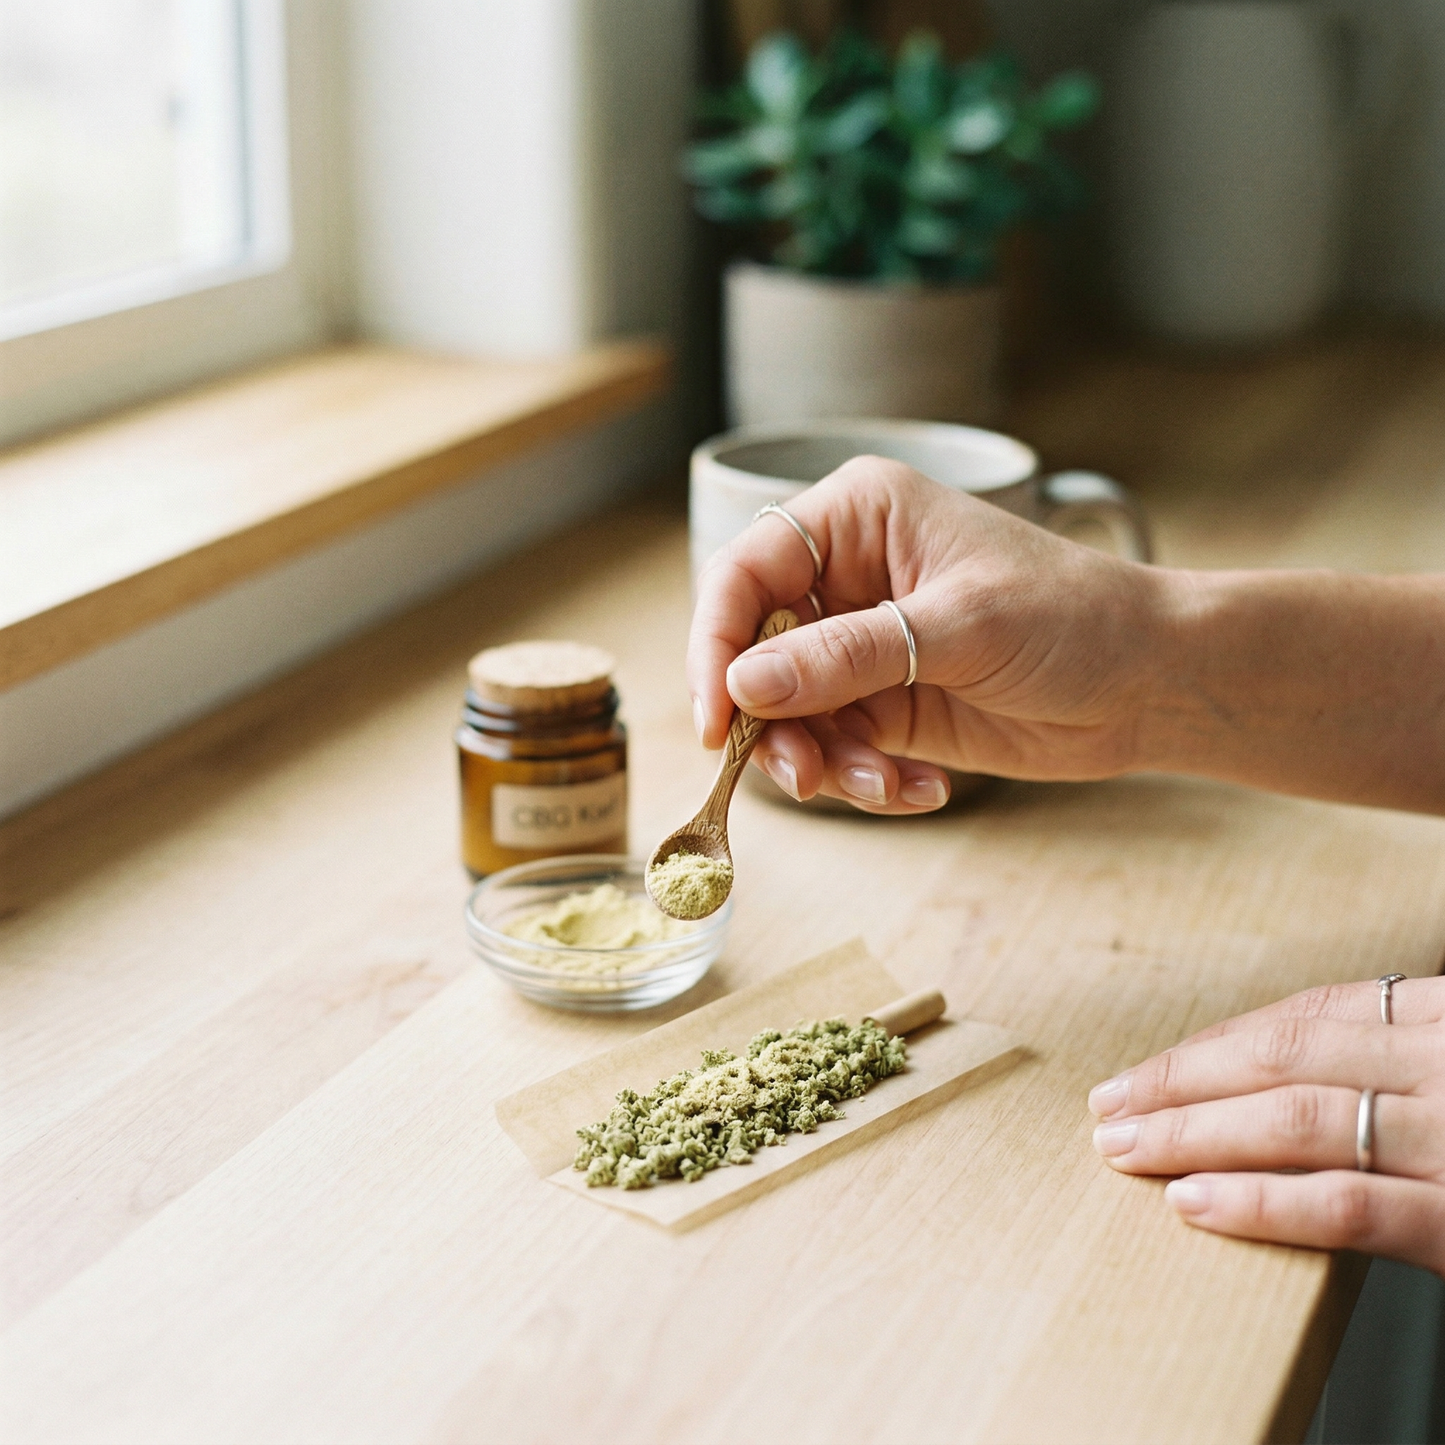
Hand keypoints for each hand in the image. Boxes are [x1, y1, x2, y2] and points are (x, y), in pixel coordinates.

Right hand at [686, 456, 1444, 814]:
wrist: (1153, 683)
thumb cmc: (1075, 618)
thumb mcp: (959, 629)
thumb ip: (847, 657)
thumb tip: (744, 683)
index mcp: (859, 518)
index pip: (746, 570)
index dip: (717, 643)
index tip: (717, 716)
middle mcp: (849, 577)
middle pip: (754, 651)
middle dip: (773, 721)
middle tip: (802, 774)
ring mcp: (865, 646)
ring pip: (790, 713)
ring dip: (822, 762)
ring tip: (878, 786)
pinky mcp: (887, 704)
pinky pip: (838, 750)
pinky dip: (863, 781)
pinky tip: (919, 791)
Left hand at [1088, 976, 1444, 1276]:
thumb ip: (1390, 1069)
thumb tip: (1267, 1088)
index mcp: (1442, 1020)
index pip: (1309, 1017)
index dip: (1216, 1045)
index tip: (1149, 1070)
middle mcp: (1443, 1062)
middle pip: (1282, 1058)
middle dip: (1180, 1082)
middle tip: (1109, 1106)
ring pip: (1294, 1118)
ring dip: (1192, 1132)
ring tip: (1125, 1149)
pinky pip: (1345, 1205)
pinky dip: (1260, 1201)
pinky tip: (1193, 1203)